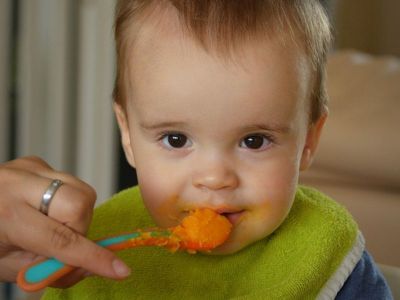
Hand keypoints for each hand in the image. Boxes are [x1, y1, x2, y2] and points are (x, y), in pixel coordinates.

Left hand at [0, 156, 130, 287]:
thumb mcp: (6, 267)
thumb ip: (49, 268)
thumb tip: (87, 265)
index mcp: (6, 215)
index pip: (62, 240)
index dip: (93, 258)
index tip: (120, 270)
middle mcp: (20, 183)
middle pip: (80, 202)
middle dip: (79, 228)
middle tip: (60, 243)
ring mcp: (30, 167)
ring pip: (81, 191)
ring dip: (74, 216)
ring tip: (49, 224)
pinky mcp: (36, 162)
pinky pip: (70, 183)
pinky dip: (66, 202)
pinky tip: (43, 208)